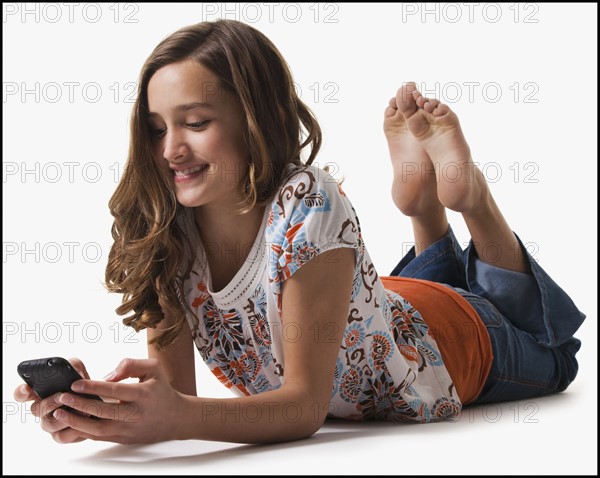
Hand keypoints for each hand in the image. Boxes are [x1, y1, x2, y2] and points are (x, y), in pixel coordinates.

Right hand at [13, 358, 89, 443]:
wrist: (98, 403)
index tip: (27, 388)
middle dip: (49, 402)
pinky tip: (83, 421)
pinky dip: (73, 429)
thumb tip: (72, 369)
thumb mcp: (80, 371)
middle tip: (63, 396)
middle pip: (35, 409)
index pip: (22, 394)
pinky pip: (62, 436)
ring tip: (81, 408)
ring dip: (64, 417)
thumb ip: (74, 366)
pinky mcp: (61, 435)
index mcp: (40, 392)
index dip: (21, 392)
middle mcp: (41, 409)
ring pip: (48, 424)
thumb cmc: (84, 386)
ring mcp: (49, 423)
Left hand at [51, 358, 187, 444]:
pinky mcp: (124, 439)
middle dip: (79, 404)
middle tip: (62, 397)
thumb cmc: (162, 391)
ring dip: (77, 422)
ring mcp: (129, 429)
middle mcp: (136, 414)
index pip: (115, 390)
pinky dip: (84, 431)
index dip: (93, 387)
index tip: (76, 384)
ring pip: (98, 429)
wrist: (175, 418)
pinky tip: (72, 423)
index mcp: (144, 394)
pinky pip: (100, 437)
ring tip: (60, 413)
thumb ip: (130, 365)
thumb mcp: (153, 368)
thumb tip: (107, 375)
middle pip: (103, 411)